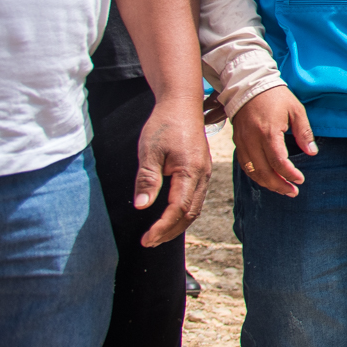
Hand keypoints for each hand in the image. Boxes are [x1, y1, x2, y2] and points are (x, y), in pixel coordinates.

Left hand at [135, 98, 212, 245]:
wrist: (181, 104)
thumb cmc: (164, 125)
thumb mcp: (149, 152)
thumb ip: (147, 180)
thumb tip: (141, 206)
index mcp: (190, 171)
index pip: (177, 209)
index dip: (162, 227)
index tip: (146, 239)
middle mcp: (202, 175)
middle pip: (190, 213)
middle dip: (170, 231)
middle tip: (149, 242)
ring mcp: (204, 172)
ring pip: (195, 207)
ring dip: (178, 224)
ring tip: (158, 234)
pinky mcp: (201, 169)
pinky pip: (196, 198)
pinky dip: (183, 212)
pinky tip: (170, 215)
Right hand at [231, 85, 317, 197]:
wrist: (249, 85)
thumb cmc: (276, 96)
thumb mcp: (296, 110)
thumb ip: (304, 132)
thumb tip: (312, 152)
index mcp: (268, 132)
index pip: (278, 162)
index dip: (290, 174)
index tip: (300, 180)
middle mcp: (252, 140)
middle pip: (263, 171)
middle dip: (279, 185)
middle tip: (293, 191)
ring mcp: (242, 142)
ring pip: (252, 171)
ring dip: (267, 183)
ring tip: (282, 189)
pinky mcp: (237, 142)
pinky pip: (245, 164)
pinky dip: (255, 175)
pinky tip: (267, 179)